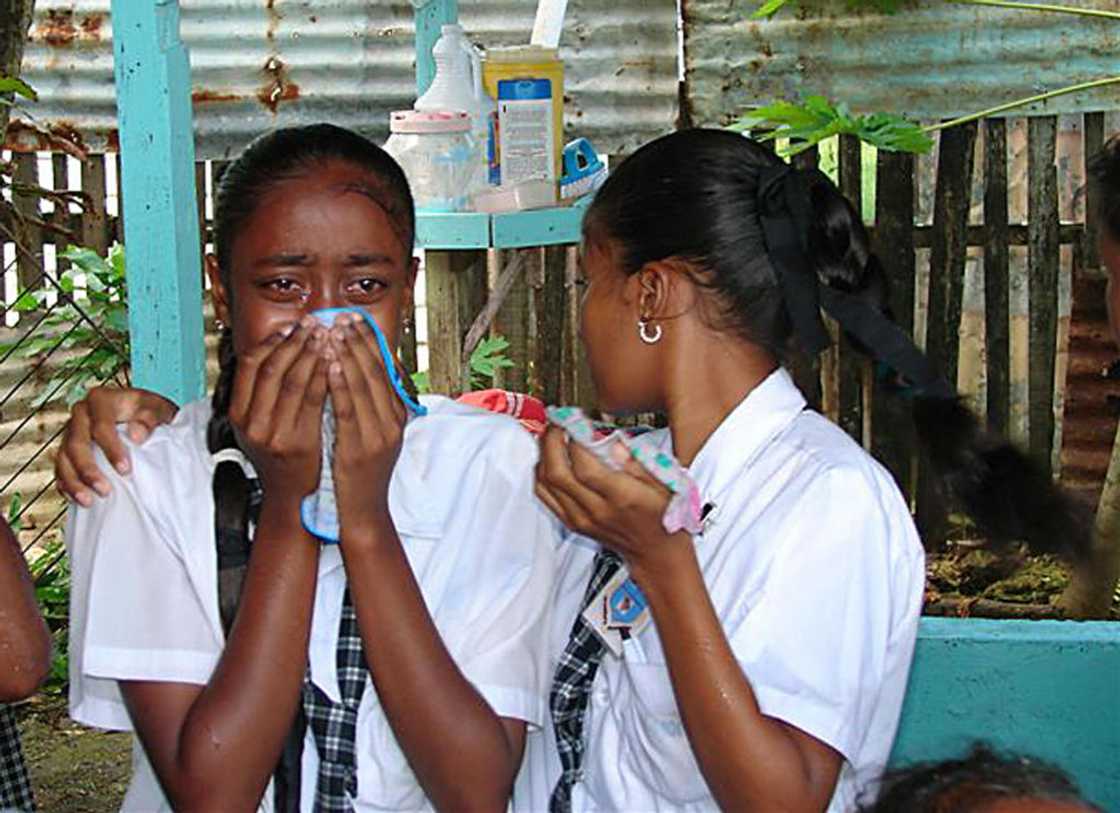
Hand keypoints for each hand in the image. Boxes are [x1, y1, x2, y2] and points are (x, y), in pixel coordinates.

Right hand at [55, 386, 178, 505]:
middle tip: (105, 491)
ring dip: (74, 482)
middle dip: (88, 470)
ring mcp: (71, 431)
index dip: (111, 449)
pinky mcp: (67, 448)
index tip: (125, 470)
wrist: (143, 416)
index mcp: (100, 399)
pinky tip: (79, 499)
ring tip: (88, 501)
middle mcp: (80, 413)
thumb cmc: (151, 412)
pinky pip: (60, 468)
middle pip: (76, 443)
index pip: (100, 425)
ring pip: (63, 458)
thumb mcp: (158, 409)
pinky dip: (67, 484)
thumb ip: (150, 418)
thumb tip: (136, 436)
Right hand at [229, 316, 328, 501]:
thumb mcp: (263, 425)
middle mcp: (250, 422)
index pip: (249, 364)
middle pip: (270, 367)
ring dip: (312, 353)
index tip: (292, 326)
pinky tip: (337, 362)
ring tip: (328, 335)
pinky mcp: (297, 442)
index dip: (271, 341)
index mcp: (238, 414)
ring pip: (292, 380)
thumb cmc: (283, 455)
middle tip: (315, 323)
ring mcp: (272, 433)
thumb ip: (265, 394)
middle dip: (295, 341)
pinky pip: (313, 400)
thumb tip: (281, 349)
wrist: (293, 497)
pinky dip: (324, 376)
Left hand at [326, 312, 405, 536]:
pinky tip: (327, 365)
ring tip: (331, 332)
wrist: (363, 513)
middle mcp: (392, 421)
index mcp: (396, 415)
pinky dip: (338, 383)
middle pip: (375, 370)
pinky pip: (348, 408)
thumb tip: (353, 369)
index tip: (354, 318)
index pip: (385, 368)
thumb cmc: (360, 473)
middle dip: (356, 340)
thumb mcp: (371, 434)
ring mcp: (379, 434)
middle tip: (339, 316)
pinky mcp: (360, 447)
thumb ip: (368, 404)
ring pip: (362, 385)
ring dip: (345, 354)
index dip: (370, 341)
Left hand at [534, 426, 690, 578]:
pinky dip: (541, 473)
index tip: (578, 422)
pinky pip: (545, 496)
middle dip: (551, 442)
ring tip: (552, 436)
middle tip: (557, 423)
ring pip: (546, 484)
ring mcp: (580, 519)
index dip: (575, 441)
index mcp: (621, 498)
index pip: (585, 467)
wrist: (657, 553)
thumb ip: (636, 461)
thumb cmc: (663, 516)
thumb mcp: (664, 483)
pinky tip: (549, 459)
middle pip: (557, 473)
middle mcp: (596, 510)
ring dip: (543, 455)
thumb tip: (612, 441)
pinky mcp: (572, 523)